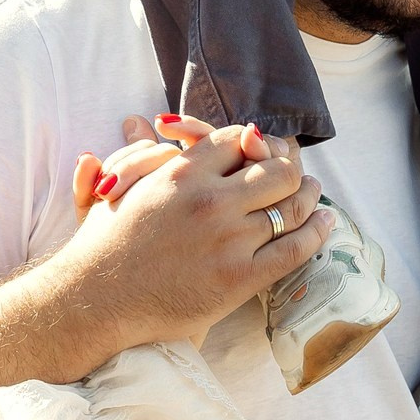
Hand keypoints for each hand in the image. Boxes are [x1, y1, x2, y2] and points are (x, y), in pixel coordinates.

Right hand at [52, 118, 330, 350]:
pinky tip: (325, 224)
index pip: (236, 140)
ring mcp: (227, 240)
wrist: (94, 301)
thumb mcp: (117, 188)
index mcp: (181, 173)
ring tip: (314, 193)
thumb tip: (137, 118)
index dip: (255, 142)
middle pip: (275, 170)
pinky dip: (316, 234)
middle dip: (290, 167)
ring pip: (290, 208)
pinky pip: (293, 249)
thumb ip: (135, 152)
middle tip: (297, 172)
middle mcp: (209, 201)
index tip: (262, 150)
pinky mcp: (239, 277)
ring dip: (309, 197)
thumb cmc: (100, 246)